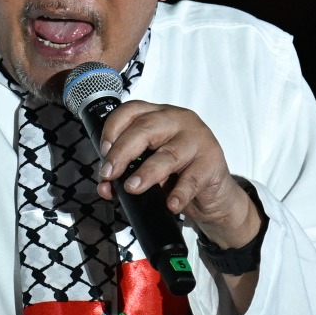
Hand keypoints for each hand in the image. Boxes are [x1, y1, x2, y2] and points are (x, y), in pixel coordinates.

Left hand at [95, 101, 260, 249]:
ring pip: (168, 154)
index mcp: (158, 115)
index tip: (103, 152)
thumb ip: (125, 173)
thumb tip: (105, 187)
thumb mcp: (148, 168)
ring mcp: (197, 139)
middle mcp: (178, 120)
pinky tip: (170, 203)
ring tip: (133, 187)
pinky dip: (179, 193)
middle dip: (122, 152)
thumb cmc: (177, 173)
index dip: (113, 129)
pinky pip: (192, 178)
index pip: (131, 111)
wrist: (212, 192)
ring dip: (147, 173)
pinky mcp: (212, 162)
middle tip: (109, 174)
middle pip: (145, 129)